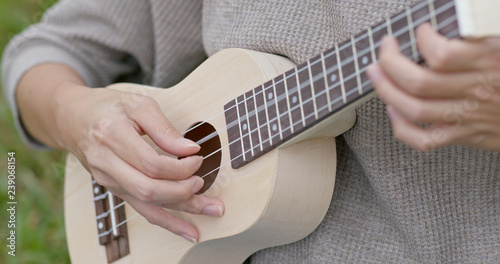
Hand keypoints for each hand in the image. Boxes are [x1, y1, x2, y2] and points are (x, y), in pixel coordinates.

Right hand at [56, 83, 223, 242]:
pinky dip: (167, 221)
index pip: (150, 163)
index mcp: (111, 135)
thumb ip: (163, 127)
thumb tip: (189, 149)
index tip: (198, 157)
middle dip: (181, 190)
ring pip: (146, 204)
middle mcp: (106, 163)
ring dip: (181, 211)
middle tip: (203, 182)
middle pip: (147, 188)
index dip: (178, 166)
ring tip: (211, 210)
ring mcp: (108, 180)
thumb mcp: (137, 104)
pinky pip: (142, 209)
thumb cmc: (109, 107)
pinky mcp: (115, 189)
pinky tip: (187, 229)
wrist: (73, 119)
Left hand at [368, 23, 499, 150]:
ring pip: (415, 109)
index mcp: (491, 62)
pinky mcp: (464, 135)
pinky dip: (402, 128)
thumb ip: (483, 29)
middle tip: (385, 47)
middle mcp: (476, 90)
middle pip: (420, 82)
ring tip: (375, 73)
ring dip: (386, 90)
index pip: (444, 54)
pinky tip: (393, 111)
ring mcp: (468, 116)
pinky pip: (425, 140)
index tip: (420, 29)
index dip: (424, 39)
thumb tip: (459, 17)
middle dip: (391, 62)